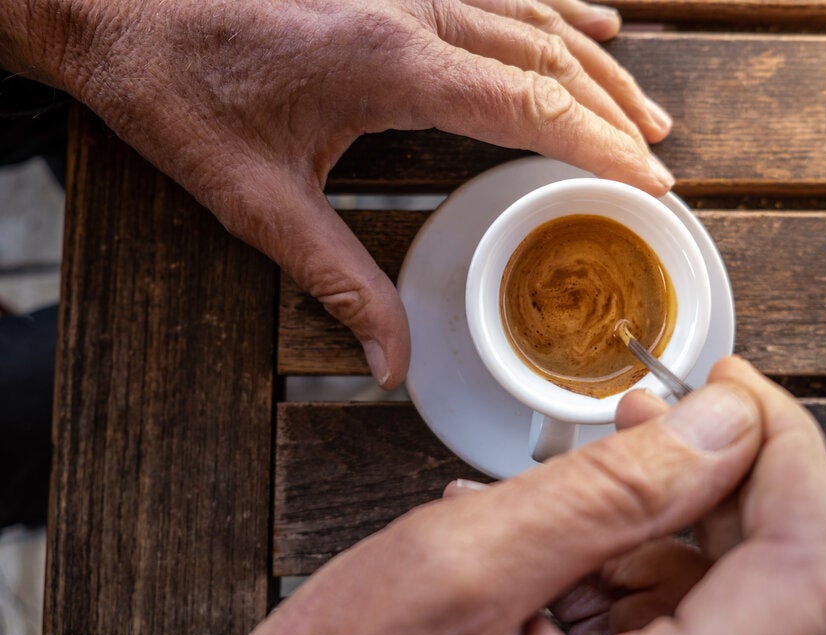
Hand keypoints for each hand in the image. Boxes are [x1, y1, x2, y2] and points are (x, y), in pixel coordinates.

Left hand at [3, 0, 673, 386]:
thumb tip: (388, 357)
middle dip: (613, 112)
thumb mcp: (257, 198)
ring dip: (596, 65)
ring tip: (645, 108)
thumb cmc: (177, 88)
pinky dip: (557, 8)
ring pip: (535, 13)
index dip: (600, 144)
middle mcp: (413, 5)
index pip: (528, 101)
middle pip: (548, 56)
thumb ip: (336, 278)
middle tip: (660, 158)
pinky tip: (593, 22)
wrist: (114, 3)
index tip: (651, 179)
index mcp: (389, 61)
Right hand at [247, 356, 825, 634]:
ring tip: (586, 466)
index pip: (809, 568)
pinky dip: (618, 559)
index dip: (790, 455)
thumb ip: (609, 492)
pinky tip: (554, 530)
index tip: (736, 387)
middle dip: (716, 475)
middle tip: (656, 411)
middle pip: (776, 577)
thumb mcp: (467, 563)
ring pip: (718, 593)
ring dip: (659, 516)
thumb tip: (723, 421)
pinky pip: (661, 622)